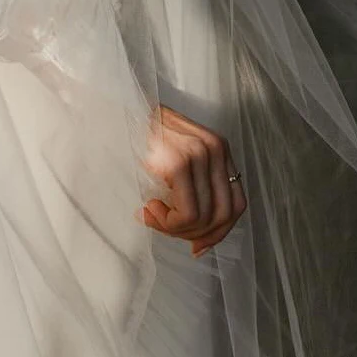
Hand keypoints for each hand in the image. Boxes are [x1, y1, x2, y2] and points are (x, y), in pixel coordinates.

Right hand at [140, 104, 246, 257]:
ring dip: (174, 229)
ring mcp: (200, 154)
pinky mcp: (180, 162)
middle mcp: (216, 149)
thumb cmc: (143, 138)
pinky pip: (187, 214)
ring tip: (153, 215)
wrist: (119, 111)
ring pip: (203, 218)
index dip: (218, 232)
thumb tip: (201, 241)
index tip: (197, 246)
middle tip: (167, 228)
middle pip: (223, 215)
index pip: (236, 204)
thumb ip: (195, 189)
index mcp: (220, 149)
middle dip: (194, 234)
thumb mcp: (177, 158)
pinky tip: (149, 208)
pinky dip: (167, 222)